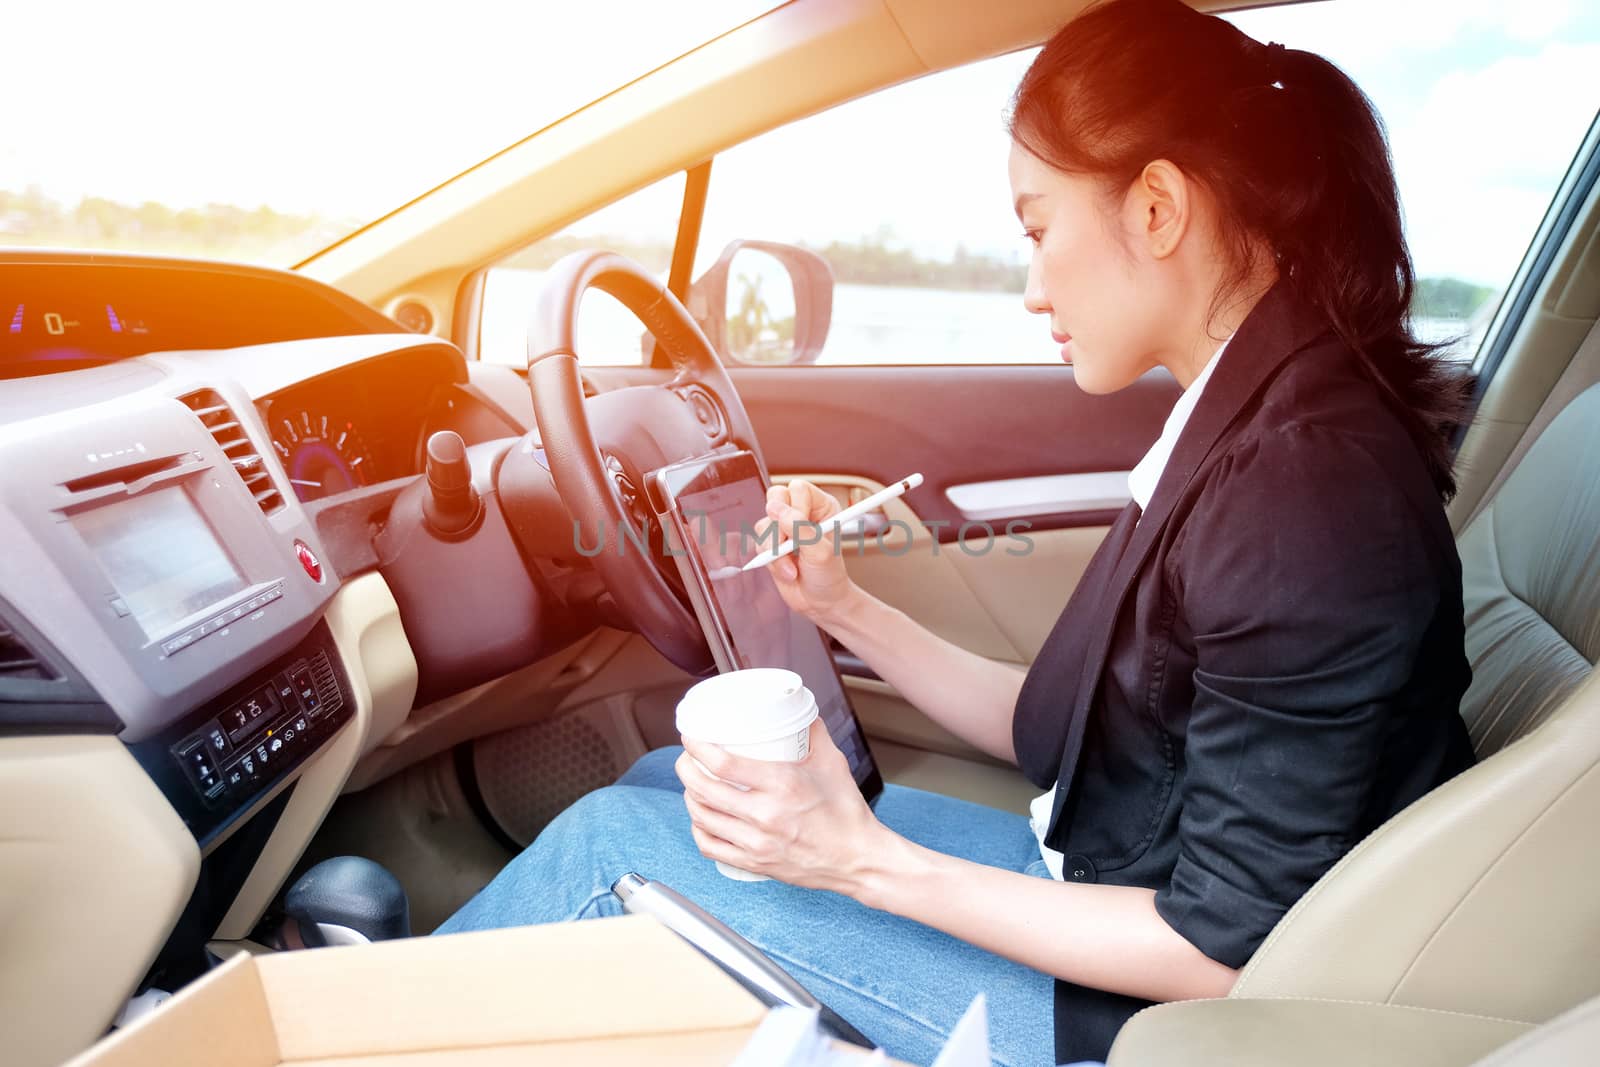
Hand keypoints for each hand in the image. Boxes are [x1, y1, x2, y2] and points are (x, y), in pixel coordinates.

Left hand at [675, 718, 886, 894]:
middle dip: (686, 769)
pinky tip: (701, 818)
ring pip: (702, 817)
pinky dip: (698, 829)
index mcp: (782, 785)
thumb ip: (813, 732)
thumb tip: (799, 709)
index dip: (697, 748)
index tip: (690, 737)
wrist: (858, 858)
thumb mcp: (832, 762)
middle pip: (704, 789)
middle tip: (686, 758)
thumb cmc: (846, 812)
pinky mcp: (755, 862)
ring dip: (689, 796)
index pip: (723, 763)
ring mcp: (757, 842)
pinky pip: (710, 847)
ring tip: (692, 784)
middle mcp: (765, 815)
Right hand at [757, 478, 857, 623]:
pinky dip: (771, 560)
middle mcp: (801, 513)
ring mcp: (784, 528)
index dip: (795, 507)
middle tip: (788, 543)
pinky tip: (787, 571)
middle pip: (776, 497)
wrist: (820, 602)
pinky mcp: (771, 544)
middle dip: (778, 525)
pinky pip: (759, 543)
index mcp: (821, 507)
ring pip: (764, 523)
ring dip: (776, 550)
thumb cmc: (829, 576)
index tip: (800, 529)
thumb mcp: (820, 552)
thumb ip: (800, 528)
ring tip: (793, 566)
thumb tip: (778, 510)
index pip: (799, 489)